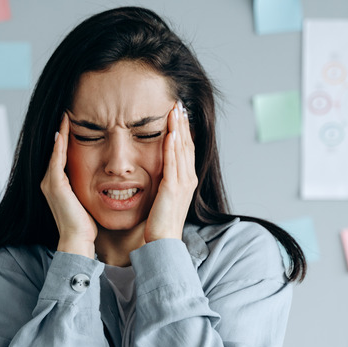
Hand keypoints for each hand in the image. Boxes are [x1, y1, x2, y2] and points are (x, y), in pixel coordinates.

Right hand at [40, 113, 96, 257]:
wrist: (78, 241)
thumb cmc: (86, 225)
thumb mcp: (87, 200)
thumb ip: (89, 188)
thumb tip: (103, 181)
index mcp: (58, 184)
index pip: (62, 155)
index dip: (66, 138)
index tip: (73, 122)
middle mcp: (50, 181)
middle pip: (55, 150)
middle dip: (61, 131)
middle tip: (65, 112)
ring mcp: (50, 183)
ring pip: (54, 152)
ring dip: (60, 133)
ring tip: (64, 116)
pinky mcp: (55, 186)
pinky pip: (56, 161)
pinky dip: (59, 146)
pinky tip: (63, 133)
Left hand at [144, 101, 197, 242]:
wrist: (163, 242)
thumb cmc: (160, 223)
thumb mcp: (164, 197)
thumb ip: (165, 181)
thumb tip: (159, 170)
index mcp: (187, 180)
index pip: (186, 148)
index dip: (184, 129)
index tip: (179, 112)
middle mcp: (188, 179)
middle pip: (187, 144)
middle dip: (183, 123)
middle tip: (179, 103)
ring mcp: (182, 183)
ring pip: (182, 149)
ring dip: (179, 128)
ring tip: (175, 110)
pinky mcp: (173, 188)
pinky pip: (173, 162)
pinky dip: (172, 146)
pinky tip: (171, 132)